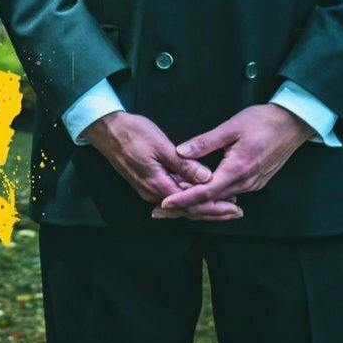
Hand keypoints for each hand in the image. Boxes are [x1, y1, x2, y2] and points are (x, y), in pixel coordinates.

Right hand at [86, 111, 240, 220]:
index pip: (192, 204)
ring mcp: (148, 188)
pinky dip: (189, 198)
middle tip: (237, 212)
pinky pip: (172, 196)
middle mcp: (153, 192)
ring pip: (181, 204)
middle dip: (213, 212)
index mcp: (158, 184)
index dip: (214, 207)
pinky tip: (199, 195)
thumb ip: (184, 165)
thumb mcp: (161, 145)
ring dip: (203, 206)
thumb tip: (207, 178)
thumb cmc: (133, 133)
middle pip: (188, 209)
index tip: (235, 208)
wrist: (105, 129)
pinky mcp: (146, 182)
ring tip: (225, 205)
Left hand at [155, 104, 313, 215]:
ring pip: (220, 200)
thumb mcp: (230, 128)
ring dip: (198, 202)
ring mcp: (252, 184)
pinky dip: (212, 196)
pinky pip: (230, 194)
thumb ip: (205, 142)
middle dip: (185, 206)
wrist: (293, 124)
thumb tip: (180, 152)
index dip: (183, 199)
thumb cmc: (263, 121)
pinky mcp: (256, 181)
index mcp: (237, 170)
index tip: (164, 204)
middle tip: (160, 210)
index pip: (205, 192)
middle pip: (211, 202)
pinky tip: (198, 191)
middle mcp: (246, 182)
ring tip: (173, 202)